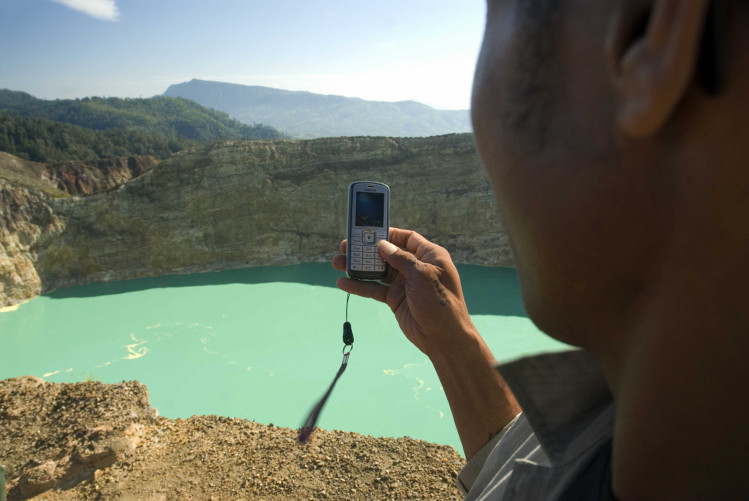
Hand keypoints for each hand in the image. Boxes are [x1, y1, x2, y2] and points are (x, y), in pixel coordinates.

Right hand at [332, 227, 477, 357]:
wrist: (444, 338)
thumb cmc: (440, 303)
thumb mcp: (423, 276)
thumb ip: (401, 259)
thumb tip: (382, 245)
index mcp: (430, 256)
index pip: (408, 238)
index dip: (389, 234)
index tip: (369, 231)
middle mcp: (416, 267)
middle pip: (388, 253)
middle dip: (367, 250)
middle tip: (345, 246)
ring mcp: (405, 284)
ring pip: (378, 271)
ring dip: (359, 267)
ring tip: (337, 262)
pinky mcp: (395, 299)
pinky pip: (375, 289)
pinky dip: (359, 286)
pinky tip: (343, 283)